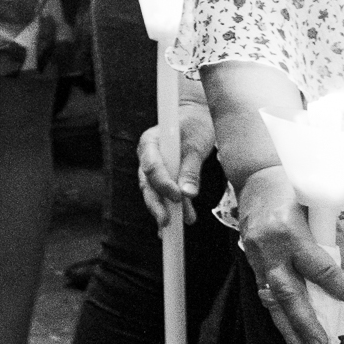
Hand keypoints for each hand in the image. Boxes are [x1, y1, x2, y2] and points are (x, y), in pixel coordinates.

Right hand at [137, 98, 215, 228]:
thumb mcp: (196, 145)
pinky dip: (172, 208)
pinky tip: (178, 223)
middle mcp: (147, 156)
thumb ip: (190, 169)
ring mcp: (153, 167)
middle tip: (167, 222)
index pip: (151, 166)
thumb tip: (188, 194)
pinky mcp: (163, 175)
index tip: (178, 197)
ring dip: (165, 209)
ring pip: (154, 192)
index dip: (163, 183)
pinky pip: (164, 193)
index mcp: (149, 143)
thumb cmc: (196, 125)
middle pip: (147, 184)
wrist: (197, 116)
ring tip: (176, 226)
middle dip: (157, 204)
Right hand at [234, 166, 343, 343]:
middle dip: (305, 322)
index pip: (320, 267)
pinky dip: (276, 311)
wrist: (255, 180)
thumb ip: (340, 252)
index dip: (340, 287)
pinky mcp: (249, 259)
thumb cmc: (295, 193)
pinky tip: (286, 330)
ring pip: (272, 297)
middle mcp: (270, 246)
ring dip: (287, 326)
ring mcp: (255, 254)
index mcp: (290, 231)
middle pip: (289, 292)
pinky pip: (265, 290)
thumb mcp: (321, 215)